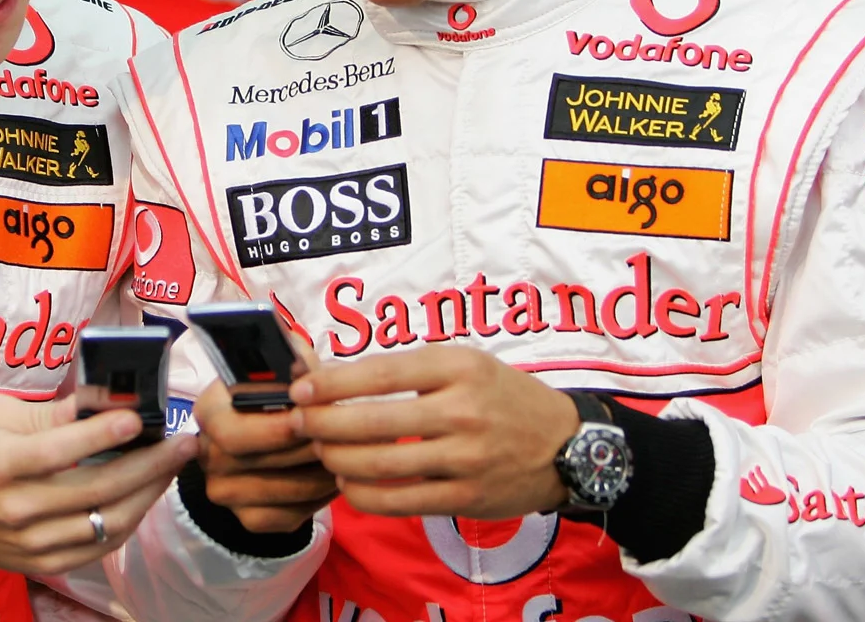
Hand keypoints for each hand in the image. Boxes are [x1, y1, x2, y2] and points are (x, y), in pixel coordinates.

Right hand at [0, 394, 197, 574]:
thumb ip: (50, 413)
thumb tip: (105, 399)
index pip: (58, 450)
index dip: (101, 435)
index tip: (138, 419)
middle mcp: (16, 507)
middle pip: (95, 489)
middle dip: (148, 464)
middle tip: (182, 443)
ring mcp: (31, 541)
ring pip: (105, 521)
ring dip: (148, 493)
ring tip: (171, 467)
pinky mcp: (43, 562)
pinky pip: (99, 546)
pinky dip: (128, 520)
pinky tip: (146, 496)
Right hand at [194, 379, 337, 533]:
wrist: (264, 433)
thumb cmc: (279, 392)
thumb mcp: (284, 365)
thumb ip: (294, 361)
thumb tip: (305, 370)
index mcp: (208, 412)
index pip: (231, 432)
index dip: (274, 429)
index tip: (310, 419)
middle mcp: (207, 454)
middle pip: (260, 463)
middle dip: (306, 450)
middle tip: (341, 438)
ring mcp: (225, 491)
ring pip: (283, 492)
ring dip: (321, 474)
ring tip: (345, 455)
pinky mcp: (249, 519)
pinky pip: (290, 516)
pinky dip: (319, 499)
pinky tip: (332, 478)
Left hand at [289, 345, 578, 519]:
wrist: (566, 445)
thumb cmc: (504, 397)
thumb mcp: (466, 364)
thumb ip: (410, 370)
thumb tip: (336, 377)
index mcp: (459, 368)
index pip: (381, 374)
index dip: (332, 384)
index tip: (300, 389)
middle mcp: (462, 411)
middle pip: (373, 422)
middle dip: (323, 424)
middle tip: (298, 423)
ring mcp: (465, 458)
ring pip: (382, 464)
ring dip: (339, 459)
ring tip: (321, 450)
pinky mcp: (466, 497)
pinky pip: (400, 501)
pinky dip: (364, 494)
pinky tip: (348, 482)